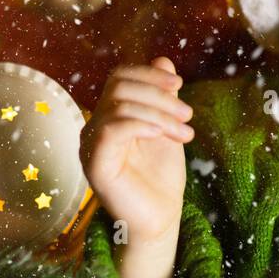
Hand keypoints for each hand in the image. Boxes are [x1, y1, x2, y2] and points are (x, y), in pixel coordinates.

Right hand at [79, 57, 194, 277]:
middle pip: (119, 87)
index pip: (120, 77)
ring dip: (159, 113)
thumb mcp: (167, 126)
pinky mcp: (94, 165)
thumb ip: (162, 96)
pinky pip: (111, 131)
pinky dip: (141, 125)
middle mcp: (95, 127)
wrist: (160, 218)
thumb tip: (162, 59)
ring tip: (185, 132)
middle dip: (159, 95)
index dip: (149, 74)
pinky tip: (162, 135)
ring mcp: (91, 146)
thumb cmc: (161, 176)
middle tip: (187, 115)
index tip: (179, 85)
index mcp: (110, 116)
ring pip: (119, 106)